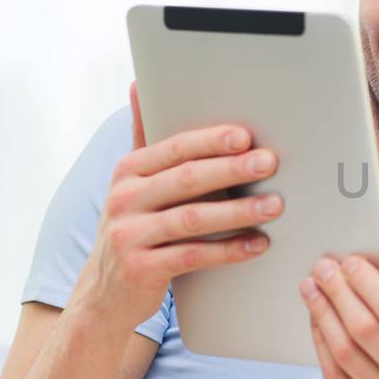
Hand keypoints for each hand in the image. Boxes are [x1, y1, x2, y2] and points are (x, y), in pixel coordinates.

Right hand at [67, 84, 282, 330]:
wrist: (104, 293)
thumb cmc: (132, 229)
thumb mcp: (132, 183)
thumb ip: (143, 138)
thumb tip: (138, 85)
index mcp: (128, 171)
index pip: (174, 148)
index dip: (211, 141)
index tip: (246, 136)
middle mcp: (124, 199)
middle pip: (187, 179)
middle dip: (232, 169)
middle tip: (269, 163)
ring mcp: (129, 235)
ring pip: (192, 218)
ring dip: (238, 211)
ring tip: (275, 205)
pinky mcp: (141, 269)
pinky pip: (194, 256)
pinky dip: (230, 250)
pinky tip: (258, 244)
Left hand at [301, 205, 378, 378]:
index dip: (364, 282)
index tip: (345, 259)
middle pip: (364, 331)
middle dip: (337, 294)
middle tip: (319, 268)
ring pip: (345, 354)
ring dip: (321, 315)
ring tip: (310, 288)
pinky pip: (335, 377)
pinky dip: (320, 343)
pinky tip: (316, 318)